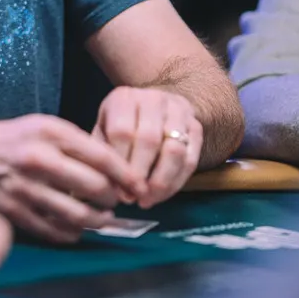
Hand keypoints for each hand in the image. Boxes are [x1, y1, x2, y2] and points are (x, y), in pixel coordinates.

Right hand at [0, 114, 133, 242]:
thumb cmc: (11, 138)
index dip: (126, 175)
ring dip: (97, 220)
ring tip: (102, 218)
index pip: (101, 156)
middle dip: (113, 198)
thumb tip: (113, 168)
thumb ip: (76, 143)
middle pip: (94, 186)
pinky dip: (72, 232)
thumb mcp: (43, 125)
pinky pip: (54, 230)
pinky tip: (76, 227)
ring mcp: (25, 187)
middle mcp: (38, 158)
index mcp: (49, 131)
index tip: (138, 186)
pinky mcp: (15, 210)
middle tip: (115, 200)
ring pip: (77, 213)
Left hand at [92, 87, 202, 207]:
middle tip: (134, 198)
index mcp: (123, 98)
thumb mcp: (104, 130)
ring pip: (175, 150)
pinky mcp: (196, 126)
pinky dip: (178, 181)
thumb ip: (102, 155)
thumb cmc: (121, 124)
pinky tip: (163, 194)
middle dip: (142, 175)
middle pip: (150, 140)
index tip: (119, 190)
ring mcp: (178, 110)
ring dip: (162, 181)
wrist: (153, 106)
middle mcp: (153, 99)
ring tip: (149, 199)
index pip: (122, 131)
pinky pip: (191, 158)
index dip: (122, 164)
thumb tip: (103, 191)